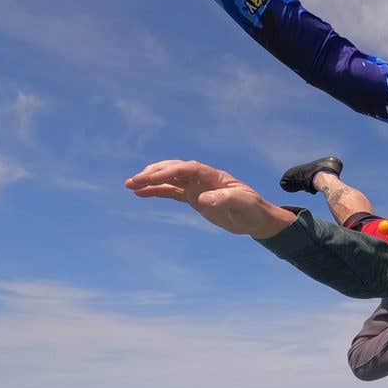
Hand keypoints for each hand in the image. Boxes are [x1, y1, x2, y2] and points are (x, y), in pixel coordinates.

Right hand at [125, 160, 294, 238]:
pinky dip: (156, 191)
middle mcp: (203, 178)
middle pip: (175, 169)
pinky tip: (140, 193)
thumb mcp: (242, 204)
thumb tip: (203, 198)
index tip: (152, 178)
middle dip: (154, 173)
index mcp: (214, 176)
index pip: (188, 169)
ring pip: (170, 179)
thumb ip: (224, 199)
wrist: (256, 219)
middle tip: (133, 181)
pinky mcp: (193, 198)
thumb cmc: (252, 209)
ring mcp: (197, 187)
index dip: (170, 171)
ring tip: (130, 185)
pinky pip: (171, 192)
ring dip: (151, 180)